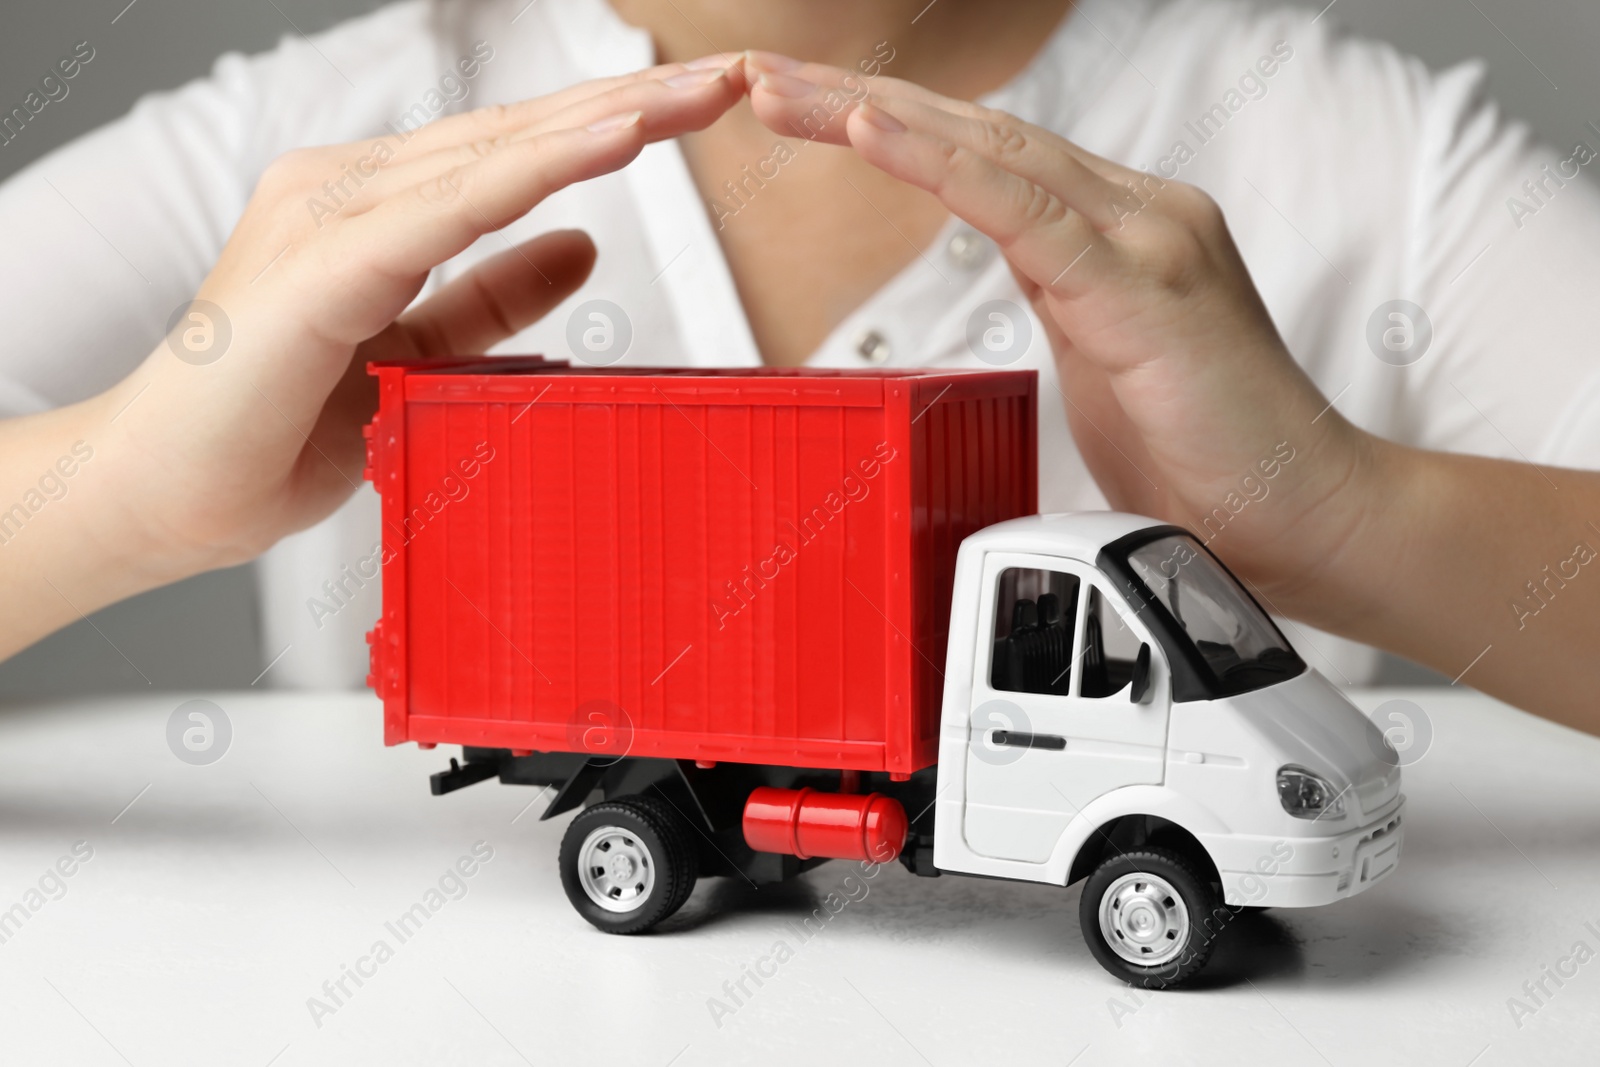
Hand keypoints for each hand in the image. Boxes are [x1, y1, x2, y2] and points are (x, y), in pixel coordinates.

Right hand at [99, 55, 748, 579]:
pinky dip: (536, 173)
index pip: (512, 155)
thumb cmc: (273, 431)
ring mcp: (327, 217)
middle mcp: (347, 191)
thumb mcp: (422, 360)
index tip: (699, 113)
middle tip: (732, 80)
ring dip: (604, 121)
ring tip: (696, 98)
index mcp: (373, 211)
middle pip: (515, 136)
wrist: (164, 498)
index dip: (609, 128)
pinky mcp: (320, 265)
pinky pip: (448, 210)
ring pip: (493, 155)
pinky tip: (611, 142)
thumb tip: (584, 247)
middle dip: (630, 105)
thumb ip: (490, 299)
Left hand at [745, 54, 1374, 612]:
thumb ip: (1060, 306)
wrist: (1306, 517)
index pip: (984, 159)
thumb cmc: (1206, 456)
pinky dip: (938, 165)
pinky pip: (1022, 211)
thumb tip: (1002, 292)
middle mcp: (1131, 214)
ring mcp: (1143, 239)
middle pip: (972, 134)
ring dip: (867, 116)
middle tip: (757, 76)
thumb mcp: (1104, 363)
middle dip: (852, 100)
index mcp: (1115, 231)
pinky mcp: (1144, 286)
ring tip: (777, 91)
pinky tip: (867, 131)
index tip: (801, 110)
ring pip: (986, 152)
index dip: (890, 129)